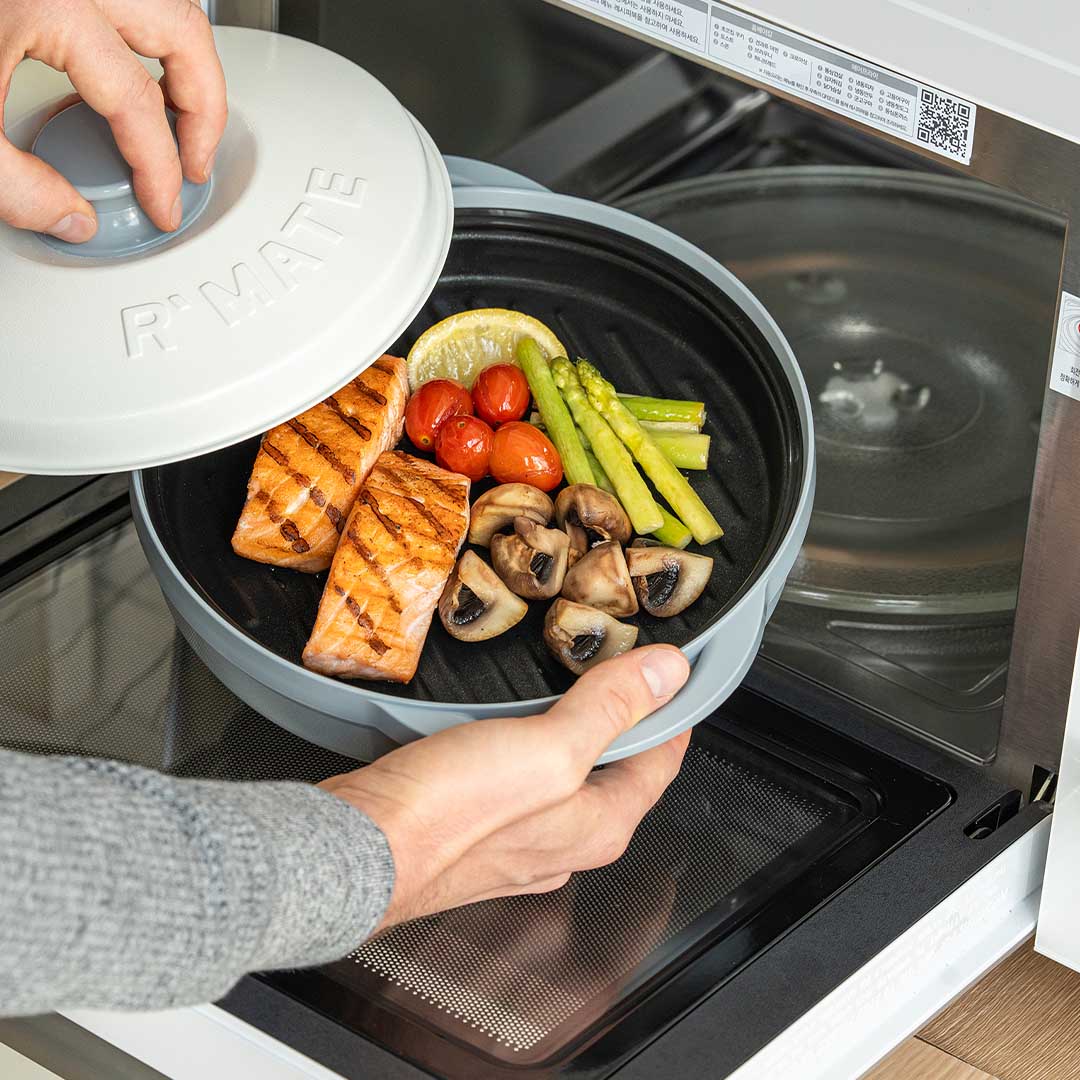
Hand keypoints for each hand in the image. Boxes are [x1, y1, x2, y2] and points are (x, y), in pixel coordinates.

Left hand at [0, 0, 226, 241]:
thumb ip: (13, 185)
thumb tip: (67, 216)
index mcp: (52, 1)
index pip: (139, 101)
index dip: (160, 166)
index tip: (163, 203)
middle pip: (180, 34)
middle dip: (204, 108)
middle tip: (196, 160)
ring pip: (164, 3)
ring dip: (185, 64)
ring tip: (181, 118)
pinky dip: (145, 36)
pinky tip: (132, 71)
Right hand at [319, 645, 691, 928]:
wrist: (356, 850)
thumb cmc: (446, 815)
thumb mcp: (547, 749)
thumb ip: (610, 709)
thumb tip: (667, 674)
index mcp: (599, 825)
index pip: (663, 761)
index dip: (673, 711)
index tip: (674, 673)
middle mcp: (565, 842)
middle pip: (615, 768)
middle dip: (621, 719)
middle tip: (617, 665)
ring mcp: (519, 842)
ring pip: (564, 774)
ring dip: (570, 729)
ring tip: (563, 684)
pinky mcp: (476, 832)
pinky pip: (519, 780)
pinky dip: (524, 745)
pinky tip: (503, 724)